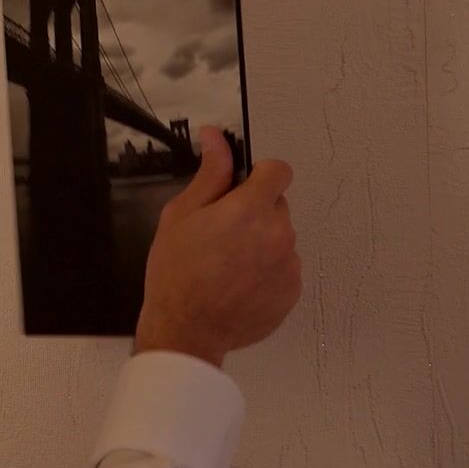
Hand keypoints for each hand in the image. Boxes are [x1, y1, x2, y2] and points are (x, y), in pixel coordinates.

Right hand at [134, 126, 301, 367]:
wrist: (186, 329)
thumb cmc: (176, 272)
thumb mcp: (181, 214)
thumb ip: (209, 174)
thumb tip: (216, 138)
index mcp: (250, 208)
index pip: (278, 171)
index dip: (259, 176)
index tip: (240, 190)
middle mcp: (278, 233)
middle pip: (278, 205)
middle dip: (255, 211)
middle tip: (220, 234)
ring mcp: (288, 265)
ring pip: (280, 238)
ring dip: (261, 243)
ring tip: (226, 264)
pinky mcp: (291, 291)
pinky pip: (283, 268)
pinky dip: (265, 272)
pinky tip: (236, 284)